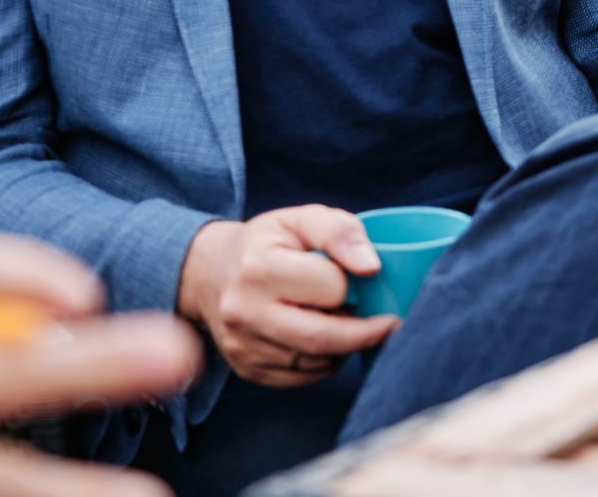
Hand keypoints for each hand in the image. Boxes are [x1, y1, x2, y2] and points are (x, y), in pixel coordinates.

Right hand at [177, 206, 398, 385]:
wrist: (211, 272)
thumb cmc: (267, 242)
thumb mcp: (302, 219)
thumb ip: (340, 232)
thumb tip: (371, 267)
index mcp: (259, 268)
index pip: (330, 288)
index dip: (358, 285)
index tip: (372, 282)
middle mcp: (244, 312)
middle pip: (323, 338)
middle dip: (364, 333)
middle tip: (387, 322)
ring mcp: (243, 346)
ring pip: (317, 362)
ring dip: (345, 347)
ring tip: (346, 320)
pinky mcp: (247, 370)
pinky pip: (303, 377)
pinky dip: (326, 361)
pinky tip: (325, 337)